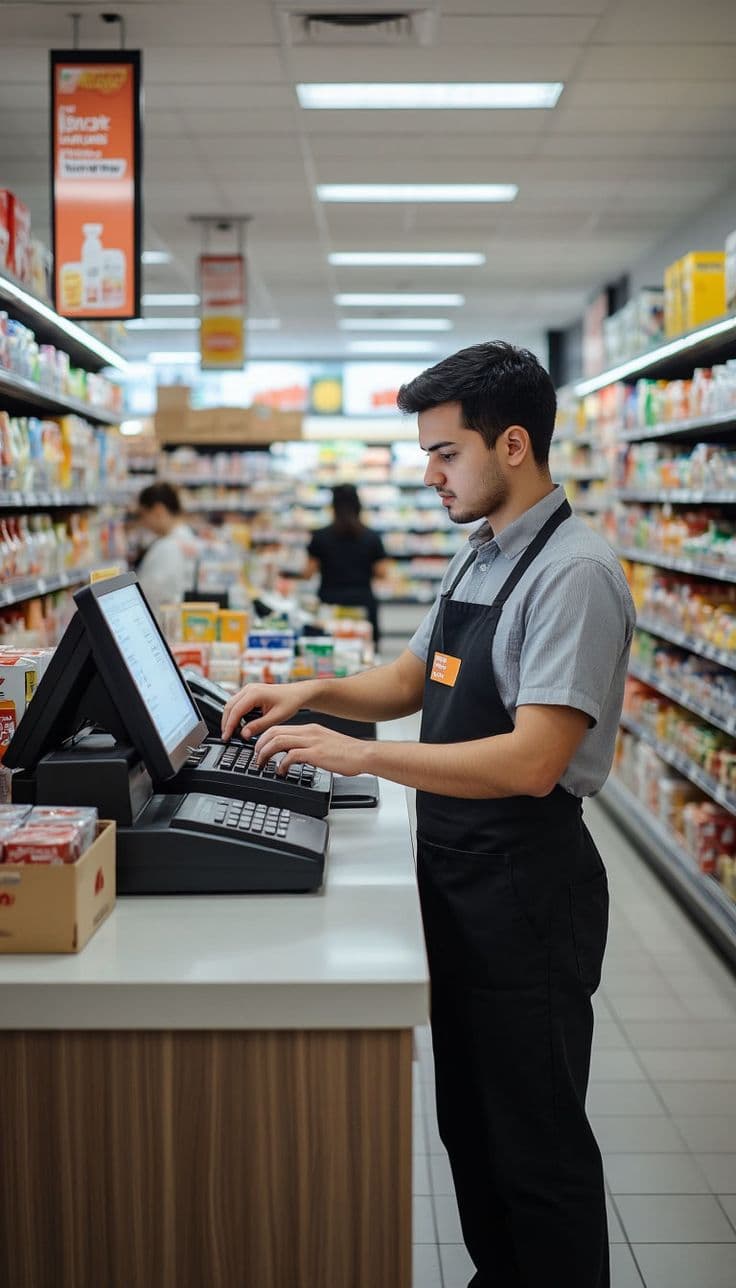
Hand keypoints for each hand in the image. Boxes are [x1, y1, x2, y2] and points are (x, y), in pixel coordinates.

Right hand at [221, 682, 312, 740]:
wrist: (298, 693)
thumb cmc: (290, 702)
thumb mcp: (276, 718)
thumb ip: (259, 726)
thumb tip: (244, 734)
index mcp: (255, 693)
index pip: (235, 711)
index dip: (229, 725)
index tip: (226, 737)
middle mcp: (249, 689)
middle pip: (229, 706)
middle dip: (226, 723)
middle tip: (226, 737)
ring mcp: (248, 689)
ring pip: (231, 704)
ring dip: (229, 718)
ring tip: (231, 733)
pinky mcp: (250, 693)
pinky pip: (237, 703)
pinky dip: (235, 714)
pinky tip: (238, 724)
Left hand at [254, 723, 370, 777]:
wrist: (363, 754)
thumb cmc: (347, 753)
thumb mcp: (324, 744)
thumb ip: (309, 746)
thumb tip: (294, 756)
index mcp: (310, 729)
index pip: (279, 728)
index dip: (265, 738)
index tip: (260, 749)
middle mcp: (308, 732)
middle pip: (274, 732)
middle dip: (260, 745)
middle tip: (256, 757)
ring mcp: (311, 742)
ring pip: (278, 741)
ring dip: (265, 753)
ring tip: (263, 764)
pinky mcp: (315, 754)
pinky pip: (290, 756)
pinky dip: (281, 764)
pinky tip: (282, 772)